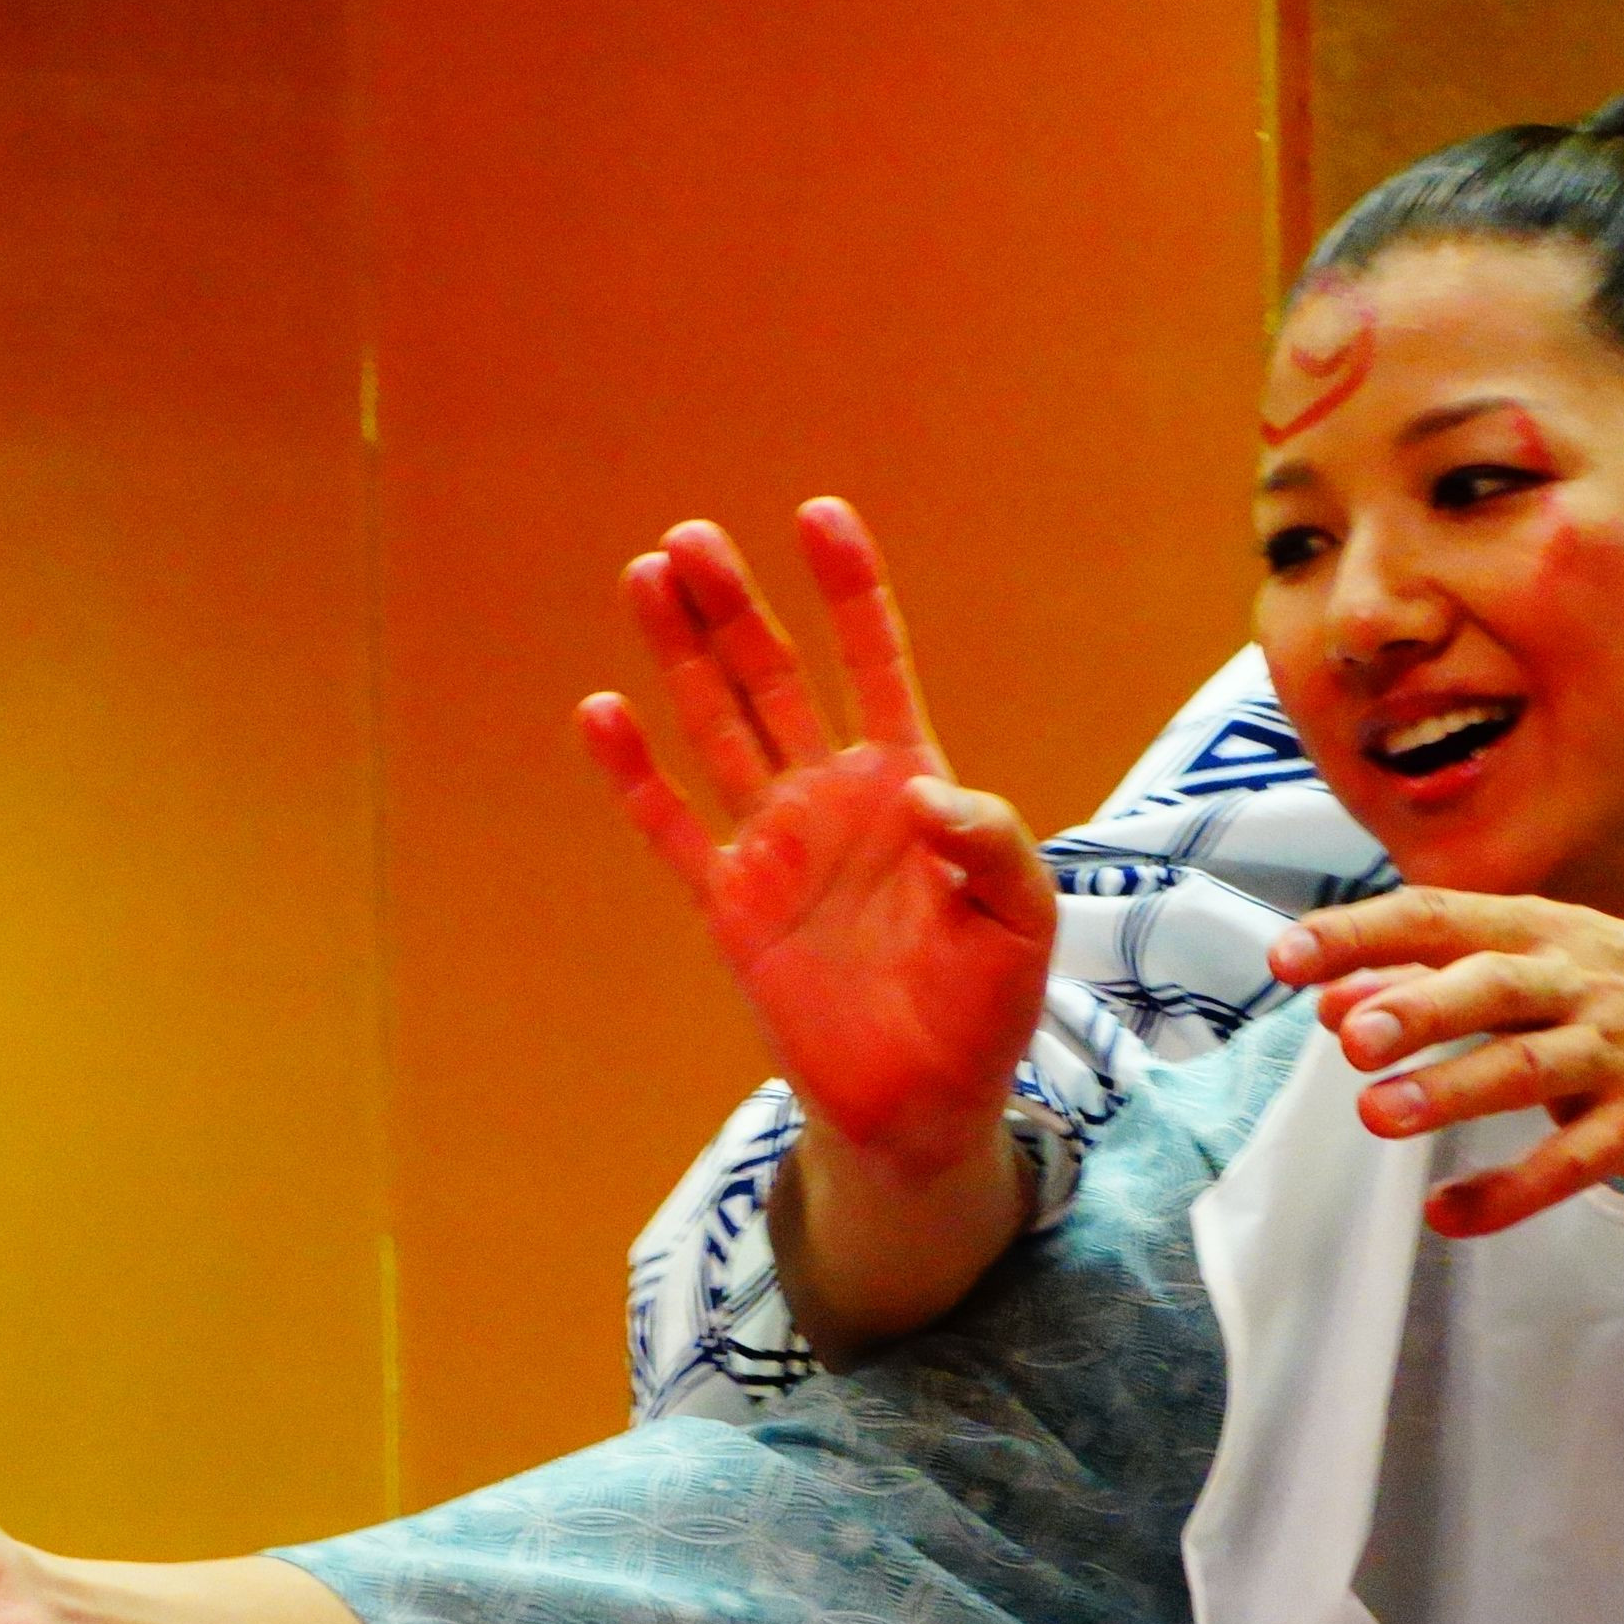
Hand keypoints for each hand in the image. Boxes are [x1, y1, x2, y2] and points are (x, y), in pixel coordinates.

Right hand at [578, 497, 1054, 1186]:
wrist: (923, 1105)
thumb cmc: (984, 1007)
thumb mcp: (1021, 919)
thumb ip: (992, 845)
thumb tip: (927, 793)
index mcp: (909, 782)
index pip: (876, 665)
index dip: (851, 593)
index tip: (820, 518)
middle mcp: (833, 797)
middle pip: (775, 679)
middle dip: (735, 608)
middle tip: (691, 538)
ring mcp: (775, 845)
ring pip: (717, 728)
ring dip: (681, 656)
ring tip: (646, 576)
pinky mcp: (730, 905)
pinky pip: (672, 828)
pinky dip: (635, 775)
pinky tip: (602, 712)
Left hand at [1268, 889, 1623, 1232]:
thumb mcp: (1538, 966)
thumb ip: (1432, 981)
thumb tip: (1329, 1000)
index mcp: (1541, 933)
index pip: (1438, 918)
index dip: (1361, 934)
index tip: (1287, 959)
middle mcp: (1577, 985)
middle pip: (1491, 986)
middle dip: (1420, 1007)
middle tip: (1351, 1037)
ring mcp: (1615, 1056)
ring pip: (1528, 1069)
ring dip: (1452, 1092)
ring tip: (1379, 1116)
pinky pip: (1571, 1163)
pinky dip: (1509, 1194)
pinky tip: (1448, 1216)